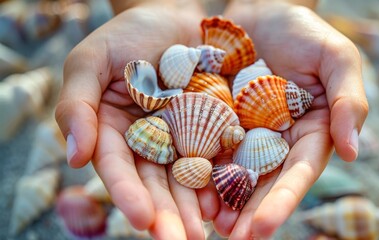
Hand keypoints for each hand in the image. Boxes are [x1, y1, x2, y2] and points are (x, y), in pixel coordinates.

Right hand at [55, 1, 208, 238]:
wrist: (178, 18)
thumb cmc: (130, 34)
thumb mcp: (92, 60)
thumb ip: (77, 105)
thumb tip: (75, 158)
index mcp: (113, 130)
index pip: (117, 167)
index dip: (127, 194)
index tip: (141, 219)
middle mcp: (147, 141)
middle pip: (154, 182)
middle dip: (166, 213)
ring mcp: (181, 138)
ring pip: (186, 177)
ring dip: (194, 207)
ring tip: (205, 231)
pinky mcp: (212, 129)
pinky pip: (216, 156)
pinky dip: (220, 179)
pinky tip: (228, 201)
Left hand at [205, 0, 367, 237]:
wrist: (255, 12)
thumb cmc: (300, 30)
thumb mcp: (335, 56)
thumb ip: (349, 101)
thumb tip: (353, 151)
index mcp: (308, 130)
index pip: (298, 171)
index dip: (283, 199)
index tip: (265, 227)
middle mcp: (275, 139)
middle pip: (264, 180)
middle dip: (250, 211)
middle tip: (233, 239)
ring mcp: (243, 132)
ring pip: (233, 171)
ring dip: (222, 200)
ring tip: (208, 226)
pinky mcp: (213, 120)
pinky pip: (205, 146)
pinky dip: (199, 169)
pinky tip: (186, 191)